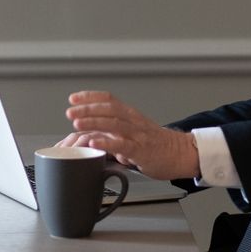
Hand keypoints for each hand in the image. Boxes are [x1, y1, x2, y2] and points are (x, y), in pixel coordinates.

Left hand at [57, 91, 199, 180]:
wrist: (180, 154)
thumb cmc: (156, 145)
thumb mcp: (134, 133)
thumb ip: (114, 133)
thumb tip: (95, 137)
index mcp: (131, 115)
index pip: (109, 100)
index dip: (90, 97)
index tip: (73, 98)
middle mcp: (134, 121)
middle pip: (109, 109)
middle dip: (88, 108)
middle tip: (70, 111)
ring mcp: (138, 135)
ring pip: (114, 124)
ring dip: (94, 122)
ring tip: (77, 123)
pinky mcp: (141, 150)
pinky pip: (122, 144)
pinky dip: (106, 142)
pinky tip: (93, 142)